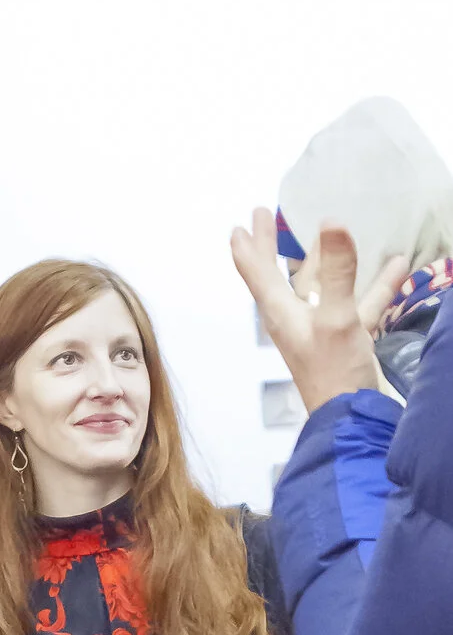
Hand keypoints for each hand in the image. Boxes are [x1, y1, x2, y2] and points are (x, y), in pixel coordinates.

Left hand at [230, 208, 406, 412]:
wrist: (352, 418)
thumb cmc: (335, 373)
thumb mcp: (336, 317)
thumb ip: (337, 272)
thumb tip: (332, 222)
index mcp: (281, 312)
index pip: (257, 273)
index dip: (248, 247)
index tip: (238, 225)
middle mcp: (295, 318)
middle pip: (279, 275)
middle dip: (271, 247)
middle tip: (262, 216)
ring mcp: (319, 328)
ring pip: (317, 286)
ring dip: (320, 260)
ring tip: (325, 233)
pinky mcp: (343, 339)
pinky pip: (358, 303)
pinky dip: (374, 284)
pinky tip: (396, 265)